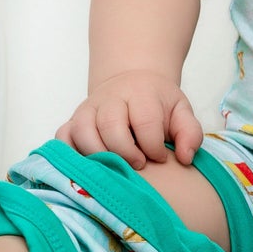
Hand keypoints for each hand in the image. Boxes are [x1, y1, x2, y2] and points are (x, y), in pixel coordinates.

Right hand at [55, 69, 203, 168]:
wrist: (132, 83)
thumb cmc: (157, 104)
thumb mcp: (181, 111)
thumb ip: (190, 133)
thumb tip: (185, 158)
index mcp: (141, 93)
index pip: (145, 121)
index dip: (154, 146)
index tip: (161, 157)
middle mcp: (110, 98)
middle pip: (111, 127)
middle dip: (126, 153)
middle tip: (139, 165)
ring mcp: (87, 109)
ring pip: (84, 133)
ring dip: (100, 156)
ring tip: (116, 169)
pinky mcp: (72, 121)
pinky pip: (62, 138)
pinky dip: (69, 154)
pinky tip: (87, 167)